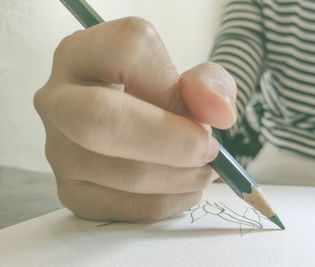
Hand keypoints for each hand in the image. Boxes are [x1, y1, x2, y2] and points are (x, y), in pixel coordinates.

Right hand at [34, 17, 236, 221]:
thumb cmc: (158, 97)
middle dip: (172, 141)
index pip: (127, 51)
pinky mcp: (72, 191)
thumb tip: (219, 114)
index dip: (174, 88)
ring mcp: (58, 150)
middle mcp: (58, 99)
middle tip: (209, 151)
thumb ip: (210, 85)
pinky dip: (169, 202)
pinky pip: (123, 208)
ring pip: (122, 172)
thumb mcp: (189, 79)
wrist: (130, 122)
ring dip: (181, 177)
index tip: (206, 114)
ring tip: (204, 170)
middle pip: (101, 119)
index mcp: (84, 53)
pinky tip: (185, 187)